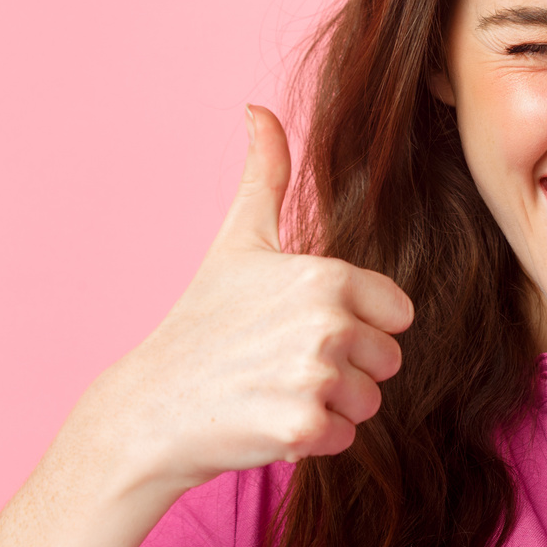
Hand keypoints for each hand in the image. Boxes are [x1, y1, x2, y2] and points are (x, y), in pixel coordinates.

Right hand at [81, 105, 413, 488]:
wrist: (149, 406)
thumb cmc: (200, 322)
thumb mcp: (237, 241)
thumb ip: (265, 174)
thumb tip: (257, 108)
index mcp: (327, 276)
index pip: (397, 314)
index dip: (358, 324)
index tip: (304, 325)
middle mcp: (328, 322)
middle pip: (388, 361)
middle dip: (346, 369)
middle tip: (282, 362)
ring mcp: (316, 377)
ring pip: (370, 402)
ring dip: (330, 405)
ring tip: (273, 389)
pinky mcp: (303, 428)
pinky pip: (346, 438)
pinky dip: (312, 438)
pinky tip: (266, 419)